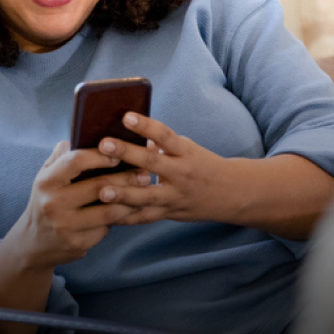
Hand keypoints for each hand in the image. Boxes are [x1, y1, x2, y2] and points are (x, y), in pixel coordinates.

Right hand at [0, 141, 148, 269]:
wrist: (34, 242)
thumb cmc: (46, 201)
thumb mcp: (46, 177)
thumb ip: (61, 156)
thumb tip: (80, 133)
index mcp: (46, 181)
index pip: (76, 161)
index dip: (100, 155)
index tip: (120, 151)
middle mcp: (53, 203)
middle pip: (98, 186)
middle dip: (126, 178)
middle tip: (145, 172)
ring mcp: (65, 225)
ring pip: (108, 210)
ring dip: (131, 200)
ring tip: (145, 190)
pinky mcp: (78, 243)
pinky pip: (106, 228)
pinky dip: (120, 218)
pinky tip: (132, 210)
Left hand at [95, 112, 231, 225]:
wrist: (232, 193)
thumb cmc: (203, 165)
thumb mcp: (187, 149)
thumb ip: (162, 145)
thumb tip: (130, 133)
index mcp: (185, 152)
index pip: (165, 135)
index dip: (146, 125)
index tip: (126, 116)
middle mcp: (181, 174)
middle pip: (152, 163)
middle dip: (127, 153)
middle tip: (103, 145)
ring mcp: (175, 196)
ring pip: (147, 196)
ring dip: (123, 194)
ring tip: (102, 191)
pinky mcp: (170, 213)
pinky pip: (145, 217)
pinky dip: (126, 217)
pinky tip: (105, 214)